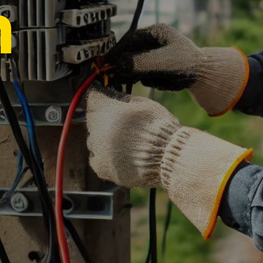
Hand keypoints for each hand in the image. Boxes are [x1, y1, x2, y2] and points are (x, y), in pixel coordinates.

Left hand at [85, 85, 252, 237]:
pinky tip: (123, 154)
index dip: (99, 95)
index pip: (91, 97)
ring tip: (127, 141)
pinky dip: (106, 155)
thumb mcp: (143, 104)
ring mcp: (99, 151)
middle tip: (124, 123)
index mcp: (108, 111)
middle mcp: (99, 131)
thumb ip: (121, 98)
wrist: (170, 158)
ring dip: (104, 138)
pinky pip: (97, 158)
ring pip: (94, 140)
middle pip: (93, 120)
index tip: (104, 97)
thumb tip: (110, 94)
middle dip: (104, 119)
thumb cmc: (161, 129)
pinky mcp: (103, 169)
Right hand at [104, 24, 249, 115]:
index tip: (108, 62)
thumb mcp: (163, 62)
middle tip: (120, 76)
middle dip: (128, 65)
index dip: (118, 51)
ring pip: (136, 64)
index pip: (130, 38)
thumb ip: (141, 63)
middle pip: (131, 52)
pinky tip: (163, 81)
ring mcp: (156, 53)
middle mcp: (155, 40)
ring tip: (154, 78)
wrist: (205, 76)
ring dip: (139, 74)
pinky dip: (149, 79)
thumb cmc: (187, 64)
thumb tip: (119, 65)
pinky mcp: (158, 65)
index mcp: (156, 32)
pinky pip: (145, 73)